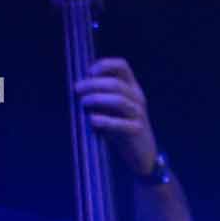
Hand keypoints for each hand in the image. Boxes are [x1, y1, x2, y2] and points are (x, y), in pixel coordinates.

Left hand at [75, 57, 161, 176]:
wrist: (142, 155)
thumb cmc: (122, 130)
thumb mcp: (112, 109)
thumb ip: (101, 96)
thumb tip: (78, 86)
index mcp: (132, 88)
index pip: (122, 66)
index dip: (104, 65)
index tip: (88, 73)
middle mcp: (137, 98)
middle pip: (116, 83)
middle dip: (93, 84)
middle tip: (77, 90)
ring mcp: (139, 115)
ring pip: (119, 100)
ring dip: (97, 99)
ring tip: (83, 103)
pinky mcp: (136, 131)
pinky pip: (120, 123)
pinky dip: (104, 120)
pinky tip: (92, 120)